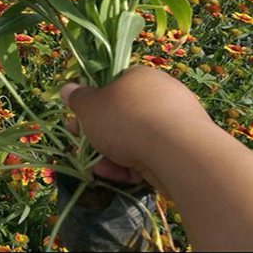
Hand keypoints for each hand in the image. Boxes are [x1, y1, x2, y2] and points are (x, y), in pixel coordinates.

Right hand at [60, 65, 213, 190]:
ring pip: (137, 137)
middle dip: (101, 134)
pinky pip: (153, 153)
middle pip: (124, 114)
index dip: (93, 105)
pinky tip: (122, 177)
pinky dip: (135, 164)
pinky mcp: (185, 147)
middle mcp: (161, 93)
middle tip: (83, 149)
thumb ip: (78, 99)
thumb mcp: (91, 108)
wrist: (179, 153)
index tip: (78, 122)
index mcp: (139, 75)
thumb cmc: (128, 120)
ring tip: (99, 169)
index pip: (113, 85)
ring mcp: (176, 120)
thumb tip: (67, 88)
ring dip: (114, 153)